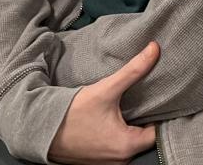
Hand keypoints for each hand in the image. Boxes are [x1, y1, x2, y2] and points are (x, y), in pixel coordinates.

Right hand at [49, 42, 158, 164]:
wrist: (38, 130)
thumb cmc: (71, 114)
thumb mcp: (105, 89)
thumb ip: (134, 70)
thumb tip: (155, 49)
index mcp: (127, 146)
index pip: (159, 130)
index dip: (162, 112)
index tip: (163, 96)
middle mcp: (120, 160)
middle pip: (146, 136)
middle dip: (147, 116)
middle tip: (149, 96)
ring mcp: (109, 162)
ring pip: (131, 140)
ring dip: (132, 124)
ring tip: (133, 104)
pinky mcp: (98, 159)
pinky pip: (118, 145)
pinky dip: (120, 131)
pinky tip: (116, 116)